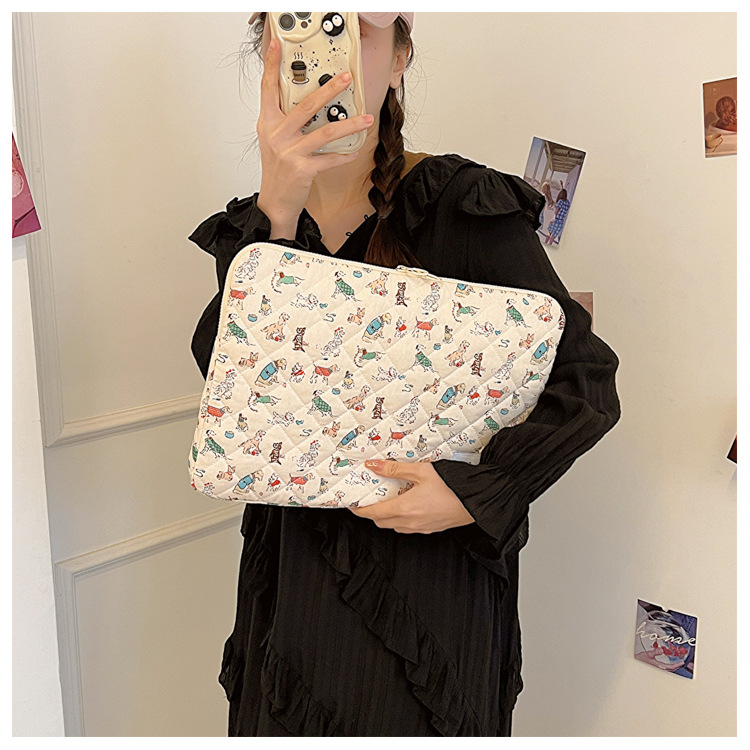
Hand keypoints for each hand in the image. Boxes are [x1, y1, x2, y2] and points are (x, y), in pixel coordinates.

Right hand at [256, 38, 373, 236]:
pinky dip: (344, 155)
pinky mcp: (302, 169)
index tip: (277, 44)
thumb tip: (309, 101)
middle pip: (306, 105)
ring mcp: (289, 152)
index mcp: (267, 123)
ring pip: (325, 132)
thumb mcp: (274, 140)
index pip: (268, 88)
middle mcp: (276, 134)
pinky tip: (355, 151)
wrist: (275, 202)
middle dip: (329, 90)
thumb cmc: (278, 170)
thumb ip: (285, 120)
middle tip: (346, 78)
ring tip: (366, 118)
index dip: (271, 65)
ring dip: (349, 125)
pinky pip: (329, 158)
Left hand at [348, 460, 474, 533]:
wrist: (477, 501)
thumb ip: (395, 468)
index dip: (358, 509)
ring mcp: (420, 528)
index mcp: (404, 508)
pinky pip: (408, 527)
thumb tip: (373, 465)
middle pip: (381, 522)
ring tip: (390, 498)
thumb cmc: (452, 485)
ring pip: (394, 526)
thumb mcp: (422, 471)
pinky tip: (408, 505)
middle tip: (370, 497)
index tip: (351, 503)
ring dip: (387, 516)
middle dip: (372, 512)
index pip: (372, 513)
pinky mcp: (430, 529)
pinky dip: (401, 519)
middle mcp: (410, 522)